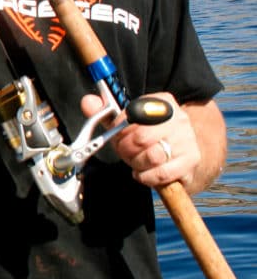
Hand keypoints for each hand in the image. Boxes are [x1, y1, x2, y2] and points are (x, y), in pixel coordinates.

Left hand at [80, 91, 205, 190]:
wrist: (183, 154)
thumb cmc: (151, 138)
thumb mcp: (127, 123)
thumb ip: (105, 113)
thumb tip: (87, 102)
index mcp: (162, 102)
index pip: (132, 114)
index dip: (120, 130)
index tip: (119, 136)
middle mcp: (178, 118)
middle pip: (141, 137)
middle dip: (126, 149)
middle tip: (126, 152)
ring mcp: (187, 139)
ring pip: (152, 156)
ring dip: (137, 163)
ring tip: (137, 162)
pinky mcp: (191, 160)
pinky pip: (160, 173)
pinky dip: (146, 176)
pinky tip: (144, 173)